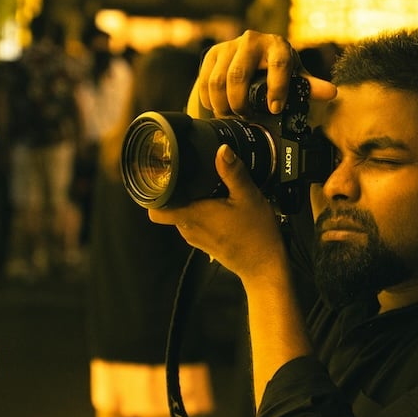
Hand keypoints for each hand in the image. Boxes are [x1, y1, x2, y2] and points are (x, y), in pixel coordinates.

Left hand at [149, 144, 287, 281]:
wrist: (264, 266)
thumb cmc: (256, 234)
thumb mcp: (248, 197)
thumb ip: (233, 172)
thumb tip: (222, 150)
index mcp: (192, 216)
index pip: (155, 210)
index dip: (153, 194)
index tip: (160, 177)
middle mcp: (188, 229)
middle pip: (168, 207)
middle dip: (175, 191)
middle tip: (187, 174)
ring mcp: (194, 237)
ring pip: (181, 214)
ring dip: (189, 201)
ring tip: (204, 187)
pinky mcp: (204, 242)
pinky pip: (193, 223)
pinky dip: (199, 212)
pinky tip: (215, 204)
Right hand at [189, 30, 336, 118]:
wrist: (251, 60)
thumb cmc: (277, 73)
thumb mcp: (295, 80)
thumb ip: (309, 87)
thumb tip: (331, 92)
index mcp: (278, 46)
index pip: (278, 64)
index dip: (276, 88)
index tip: (275, 108)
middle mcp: (252, 40)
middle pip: (238, 75)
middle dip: (239, 103)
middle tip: (245, 118)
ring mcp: (230, 46)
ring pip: (218, 81)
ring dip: (223, 105)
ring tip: (231, 116)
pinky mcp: (212, 54)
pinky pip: (205, 81)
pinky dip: (209, 100)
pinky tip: (219, 107)